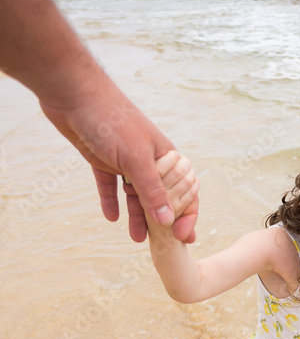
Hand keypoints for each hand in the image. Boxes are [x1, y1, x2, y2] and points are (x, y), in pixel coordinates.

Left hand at [39, 85, 198, 243]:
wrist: (74, 94)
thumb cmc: (112, 120)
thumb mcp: (136, 159)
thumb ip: (152, 191)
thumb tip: (167, 220)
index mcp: (164, 156)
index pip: (184, 190)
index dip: (187, 214)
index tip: (184, 236)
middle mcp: (148, 159)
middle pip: (160, 195)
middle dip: (162, 220)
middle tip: (163, 244)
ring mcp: (124, 160)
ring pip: (134, 194)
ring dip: (136, 216)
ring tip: (137, 239)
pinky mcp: (102, 159)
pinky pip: (109, 186)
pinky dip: (110, 201)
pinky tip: (111, 218)